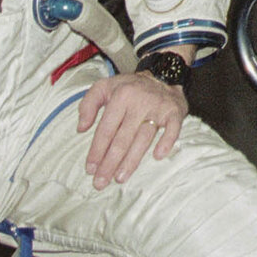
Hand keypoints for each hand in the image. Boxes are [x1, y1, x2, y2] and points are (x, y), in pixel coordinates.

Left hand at [77, 69, 187, 189]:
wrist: (163, 73)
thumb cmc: (130, 87)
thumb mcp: (104, 86)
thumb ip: (88, 104)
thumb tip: (81, 128)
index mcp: (121, 96)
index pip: (106, 129)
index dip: (97, 150)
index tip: (90, 169)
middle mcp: (139, 102)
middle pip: (123, 138)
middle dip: (110, 162)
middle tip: (101, 182)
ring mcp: (158, 107)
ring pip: (144, 137)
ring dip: (132, 160)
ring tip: (120, 178)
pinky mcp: (175, 112)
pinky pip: (173, 128)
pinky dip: (167, 141)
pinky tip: (158, 156)